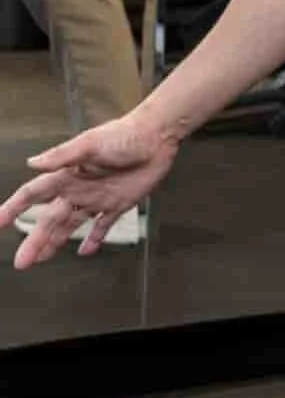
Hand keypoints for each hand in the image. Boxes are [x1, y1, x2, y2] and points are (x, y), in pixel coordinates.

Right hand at [0, 112, 179, 268]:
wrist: (156, 137)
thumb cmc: (123, 135)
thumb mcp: (90, 143)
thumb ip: (62, 155)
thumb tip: (32, 163)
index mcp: (67, 175)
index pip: (33, 194)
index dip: (14, 207)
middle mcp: (78, 189)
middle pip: (49, 219)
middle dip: (34, 240)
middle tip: (22, 261)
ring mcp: (98, 198)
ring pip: (70, 226)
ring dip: (55, 242)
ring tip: (41, 259)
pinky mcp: (119, 203)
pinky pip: (103, 226)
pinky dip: (94, 239)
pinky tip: (85, 251)